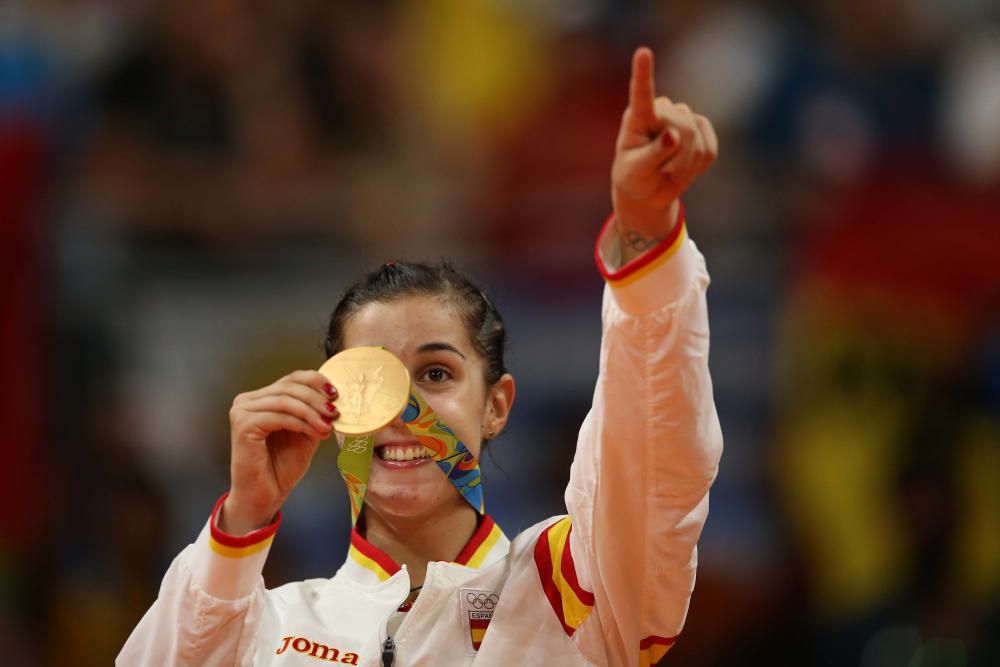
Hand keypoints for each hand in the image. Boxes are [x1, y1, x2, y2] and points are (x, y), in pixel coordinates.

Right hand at [221, 371, 338, 534]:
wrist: (265, 495)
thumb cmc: (281, 467)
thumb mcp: (305, 432)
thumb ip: (313, 413)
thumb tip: (333, 398)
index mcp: (261, 399)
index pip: (291, 379)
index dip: (315, 381)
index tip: (336, 393)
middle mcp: (247, 401)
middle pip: (289, 387)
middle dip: (316, 399)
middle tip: (335, 413)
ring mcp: (242, 412)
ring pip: (286, 400)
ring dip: (312, 413)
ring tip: (327, 427)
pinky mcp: (243, 425)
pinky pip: (279, 416)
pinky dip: (301, 423)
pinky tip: (315, 433)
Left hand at [611, 47, 717, 259]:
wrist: (648, 192)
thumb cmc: (634, 179)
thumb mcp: (636, 172)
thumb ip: (653, 154)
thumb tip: (674, 136)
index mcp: (638, 118)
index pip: (641, 94)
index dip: (643, 73)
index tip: (642, 52)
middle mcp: (661, 111)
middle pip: (681, 123)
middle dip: (676, 154)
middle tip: (661, 171)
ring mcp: (682, 118)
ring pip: (696, 136)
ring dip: (685, 164)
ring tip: (668, 171)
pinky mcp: (701, 130)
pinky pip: (709, 150)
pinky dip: (698, 165)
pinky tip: (684, 169)